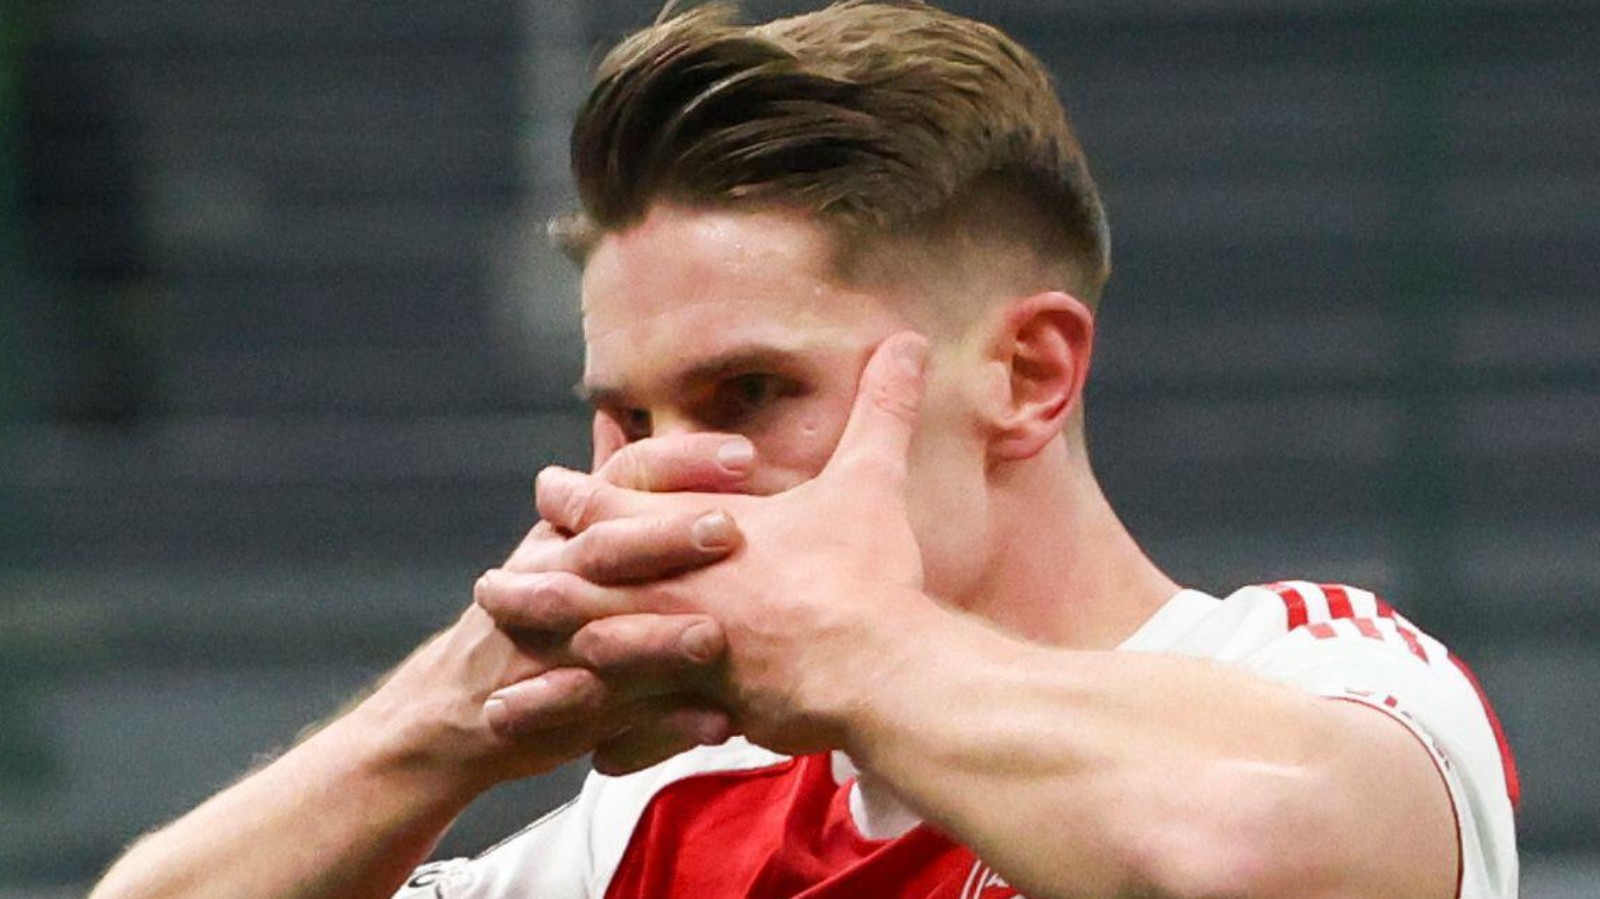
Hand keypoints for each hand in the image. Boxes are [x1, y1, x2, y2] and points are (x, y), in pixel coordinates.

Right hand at [482, 427, 758, 773]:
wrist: (450, 708)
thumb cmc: (530, 613)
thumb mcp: (557, 544)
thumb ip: (601, 489)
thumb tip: (619, 417)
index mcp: (565, 531)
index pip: (620, 478)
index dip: (678, 462)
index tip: (745, 454)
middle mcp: (549, 581)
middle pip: (602, 551)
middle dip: (662, 538)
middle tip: (728, 527)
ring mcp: (546, 650)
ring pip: (600, 639)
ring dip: (655, 639)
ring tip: (712, 638)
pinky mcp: (552, 715)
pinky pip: (610, 722)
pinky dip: (663, 726)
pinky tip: (717, 722)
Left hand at [492, 331, 931, 755]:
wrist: (873, 662)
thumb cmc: (865, 573)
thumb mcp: (871, 480)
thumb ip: (883, 411)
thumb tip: (912, 341)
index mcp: (696, 530)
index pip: (616, 503)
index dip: (576, 496)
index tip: (545, 488)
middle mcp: (670, 587)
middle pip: (576, 584)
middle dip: (530, 586)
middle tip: (486, 588)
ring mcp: (675, 649)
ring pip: (586, 657)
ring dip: (539, 664)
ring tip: (495, 678)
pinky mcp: (693, 705)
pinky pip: (627, 723)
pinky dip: (591, 733)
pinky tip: (565, 751)